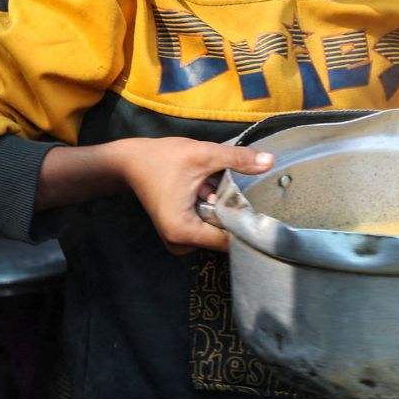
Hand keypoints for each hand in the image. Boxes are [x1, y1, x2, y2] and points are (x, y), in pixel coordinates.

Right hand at [110, 137, 273, 253]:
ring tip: (209, 186)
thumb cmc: (161, 159)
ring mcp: (177, 241)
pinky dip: (208, 209)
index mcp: (184, 232)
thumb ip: (238, 159)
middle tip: (228, 187)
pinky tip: (203, 191)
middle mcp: (180, 244)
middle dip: (230, 212)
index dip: (246, 223)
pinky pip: (204, 225)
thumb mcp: (202, 154)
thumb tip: (270, 161)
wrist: (128, 161)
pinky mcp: (177, 233)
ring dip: (219, 209)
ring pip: (214, 229)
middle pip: (222, 236)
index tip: (259, 206)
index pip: (229, 240)